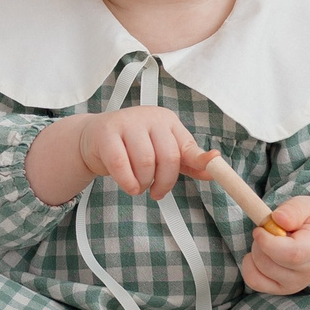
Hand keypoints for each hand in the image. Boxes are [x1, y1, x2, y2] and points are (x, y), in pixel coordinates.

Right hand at [72, 105, 208, 197]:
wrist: (94, 138)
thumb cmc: (132, 146)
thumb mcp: (162, 152)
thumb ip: (187, 161)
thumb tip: (213, 171)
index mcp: (167, 121)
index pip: (187, 147)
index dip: (202, 160)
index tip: (215, 169)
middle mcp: (150, 117)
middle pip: (168, 157)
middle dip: (164, 182)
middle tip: (156, 192)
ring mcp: (127, 122)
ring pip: (145, 162)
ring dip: (143, 183)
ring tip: (138, 185)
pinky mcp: (107, 133)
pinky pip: (121, 164)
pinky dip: (128, 182)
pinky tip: (129, 186)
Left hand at [240, 196, 309, 293]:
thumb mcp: (308, 205)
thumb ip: (293, 210)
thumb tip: (278, 219)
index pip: (292, 254)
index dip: (269, 243)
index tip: (259, 229)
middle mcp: (309, 271)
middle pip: (271, 263)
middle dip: (259, 242)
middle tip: (268, 230)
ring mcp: (295, 284)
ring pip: (260, 270)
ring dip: (256, 251)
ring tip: (270, 241)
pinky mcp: (282, 289)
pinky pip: (254, 281)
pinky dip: (249, 265)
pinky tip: (261, 254)